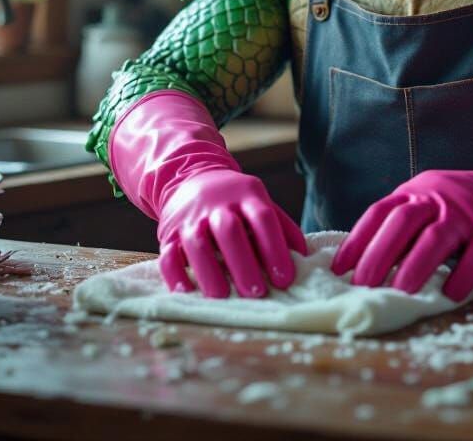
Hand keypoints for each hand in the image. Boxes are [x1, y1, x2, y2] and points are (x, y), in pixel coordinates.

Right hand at [157, 168, 306, 297]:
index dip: (275, 248)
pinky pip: (167, 253)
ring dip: (209, 271)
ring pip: (197, 242)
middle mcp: (217, 204)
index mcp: (246, 195)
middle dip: (243, 263)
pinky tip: (186, 292)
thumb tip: (305, 256)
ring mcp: (190, 217)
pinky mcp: (168, 232)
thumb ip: (281, 226)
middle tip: (257, 293)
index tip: (285, 278)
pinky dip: (174, 274)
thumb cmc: (234, 200)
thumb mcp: (259, 201)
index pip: (263, 218)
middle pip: (229, 230)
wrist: (191, 176)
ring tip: (222, 297)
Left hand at [331, 168, 472, 300]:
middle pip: (402, 222)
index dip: (356, 240)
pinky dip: (461, 276)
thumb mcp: (430, 203)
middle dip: (379, 255)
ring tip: (400, 294)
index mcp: (417, 191)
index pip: (379, 212)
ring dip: (415, 268)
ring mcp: (466, 213)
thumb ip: (404, 226)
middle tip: (363, 286)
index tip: (338, 269)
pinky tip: (450, 295)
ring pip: (435, 239)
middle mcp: (438, 197)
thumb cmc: (464, 207)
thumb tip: (366, 264)